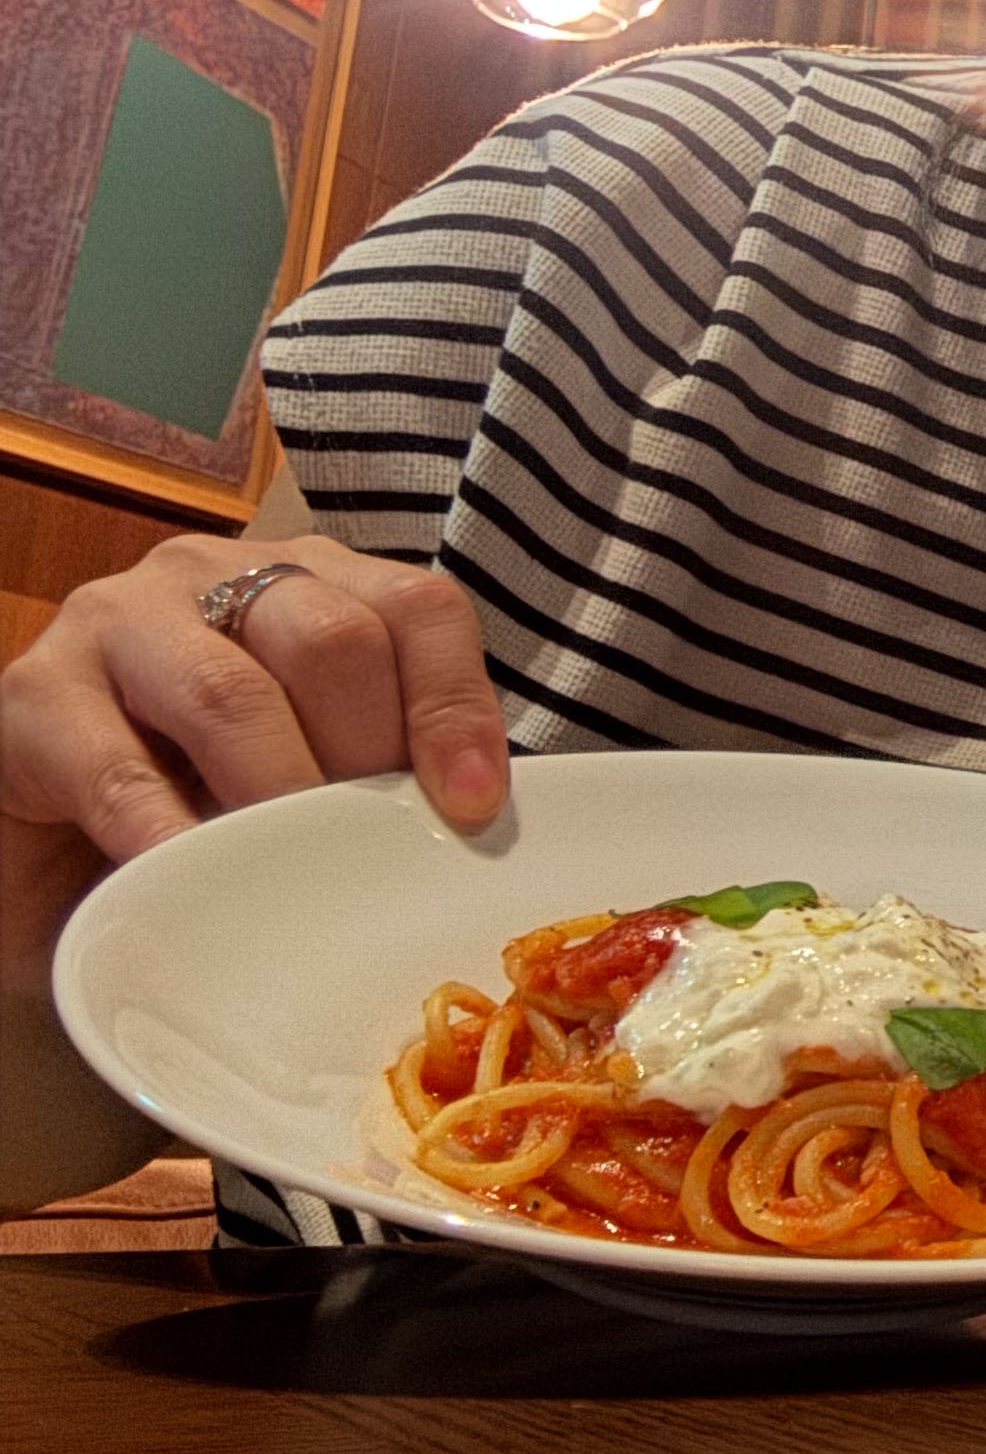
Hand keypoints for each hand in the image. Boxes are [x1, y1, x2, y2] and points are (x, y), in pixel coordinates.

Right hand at [0, 535, 509, 859]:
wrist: (41, 834)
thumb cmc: (195, 792)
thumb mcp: (307, 759)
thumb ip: (382, 762)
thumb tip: (473, 817)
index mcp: (306, 579)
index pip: (416, 608)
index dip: (455, 705)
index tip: (472, 806)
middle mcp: (213, 576)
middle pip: (333, 640)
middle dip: (366, 757)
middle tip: (368, 847)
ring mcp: (116, 621)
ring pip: (232, 692)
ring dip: (280, 794)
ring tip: (298, 870)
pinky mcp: (31, 694)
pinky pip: (118, 772)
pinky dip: (170, 836)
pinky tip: (194, 878)